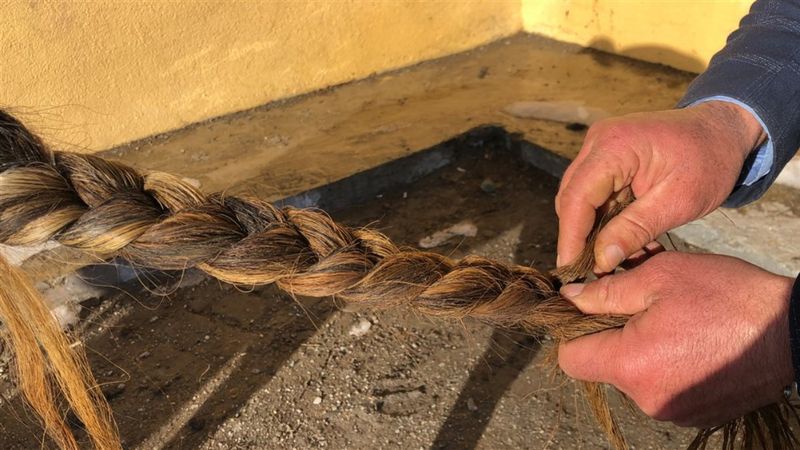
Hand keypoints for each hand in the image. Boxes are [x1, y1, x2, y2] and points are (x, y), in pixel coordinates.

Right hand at [556, 101, 766, 271]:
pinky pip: (590, 189)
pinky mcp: (604, 153)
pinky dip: (597, 215)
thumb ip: (635, 229)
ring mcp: (599, 144)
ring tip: (598, 259)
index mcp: (615, 146)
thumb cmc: (710, 161)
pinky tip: (609, 236)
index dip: (569, 237)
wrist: (724, 129)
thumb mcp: (678, 202)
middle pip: (570, 196)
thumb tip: (601, 260)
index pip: (576, 198)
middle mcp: (599, 140)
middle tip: (585, 271)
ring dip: (585, 227)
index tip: (569, 270)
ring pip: (576, 194)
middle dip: (575, 235)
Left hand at [557, 252, 793, 426]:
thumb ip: (605, 291)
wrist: (794, 330)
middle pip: (603, 367)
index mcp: (631, 364)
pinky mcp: (695, 414)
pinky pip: (661, 389)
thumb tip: (568, 298)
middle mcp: (647, 398)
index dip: (573, 331)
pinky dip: (666, 366)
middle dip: (613, 335)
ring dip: (641, 349)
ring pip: (633, 377)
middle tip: (642, 305)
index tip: (590, 309)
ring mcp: (673, 410)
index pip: (571, 358)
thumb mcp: (659, 277)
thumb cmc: (727, 296)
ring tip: (673, 322)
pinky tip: (691, 342)